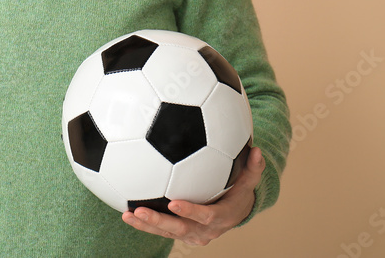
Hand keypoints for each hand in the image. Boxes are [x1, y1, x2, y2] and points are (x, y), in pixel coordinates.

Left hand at [121, 146, 264, 246]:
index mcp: (221, 217)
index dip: (190, 211)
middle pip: (180, 228)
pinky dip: (144, 224)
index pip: (205, 216)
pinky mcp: (180, 233)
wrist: (235, 213)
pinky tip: (126, 212)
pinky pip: (160, 230)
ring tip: (127, 215)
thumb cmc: (238, 191)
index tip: (173, 202)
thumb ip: (253, 168)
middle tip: (140, 211)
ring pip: (166, 232)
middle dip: (159, 222)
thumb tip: (258, 150)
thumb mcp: (248, 181)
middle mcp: (205, 230)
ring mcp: (191, 234)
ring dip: (145, 225)